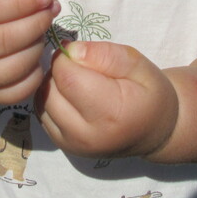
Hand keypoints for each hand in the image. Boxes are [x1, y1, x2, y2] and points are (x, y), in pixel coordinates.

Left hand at [36, 41, 178, 158]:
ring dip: (52, 85)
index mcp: (110, 113)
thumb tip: (71, 50)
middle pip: (50, 89)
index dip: (68, 56)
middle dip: (59, 70)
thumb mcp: (138, 65)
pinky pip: (43, 114)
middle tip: (81, 67)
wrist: (154, 131)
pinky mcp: (64, 147)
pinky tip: (71, 95)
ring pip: (42, 102)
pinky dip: (51, 99)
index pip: (67, 76)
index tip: (82, 53)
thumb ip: (106, 55)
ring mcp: (72, 145)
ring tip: (77, 80)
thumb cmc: (149, 94)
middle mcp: (87, 135)